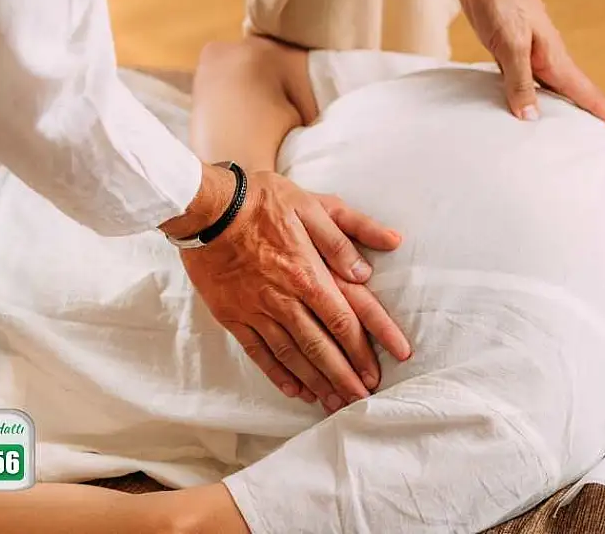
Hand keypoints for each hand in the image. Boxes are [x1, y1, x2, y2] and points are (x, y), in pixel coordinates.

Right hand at [174, 166, 411, 412]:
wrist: (207, 207)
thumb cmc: (263, 201)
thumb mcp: (312, 204)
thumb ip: (347, 234)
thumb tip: (375, 260)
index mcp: (309, 272)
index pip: (349, 317)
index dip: (374, 341)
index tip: (397, 358)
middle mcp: (286, 298)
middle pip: (323, 346)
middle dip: (347, 374)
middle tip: (366, 397)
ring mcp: (258, 310)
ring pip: (293, 355)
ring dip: (318, 381)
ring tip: (336, 403)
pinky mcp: (234, 316)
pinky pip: (259, 353)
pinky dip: (278, 374)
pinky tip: (296, 390)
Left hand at [456, 0, 604, 136]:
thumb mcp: (510, 44)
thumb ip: (519, 82)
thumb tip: (531, 119)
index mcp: (552, 58)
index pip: (587, 94)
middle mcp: (546, 58)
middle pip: (573, 95)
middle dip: (591, 118)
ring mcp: (528, 51)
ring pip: (548, 89)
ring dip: (560, 109)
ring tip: (569, 132)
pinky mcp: (509, 46)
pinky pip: (524, 79)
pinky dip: (530, 95)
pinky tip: (524, 104)